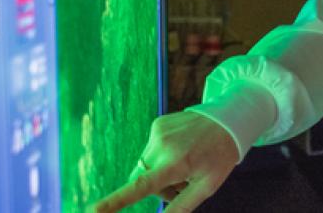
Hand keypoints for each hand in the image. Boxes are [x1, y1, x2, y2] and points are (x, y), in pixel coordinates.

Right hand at [90, 111, 239, 212]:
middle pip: (142, 181)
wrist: (229, 119)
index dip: (115, 202)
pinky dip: (161, 155)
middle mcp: (162, 147)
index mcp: (176, 164)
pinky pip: (150, 150)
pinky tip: (182, 148)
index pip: (141, 187)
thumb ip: (181, 206)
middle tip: (182, 185)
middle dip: (156, 188)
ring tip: (185, 164)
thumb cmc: (220, 157)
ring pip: (145, 166)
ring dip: (158, 172)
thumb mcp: (207, 187)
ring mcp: (157, 132)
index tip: (93, 210)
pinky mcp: (157, 124)